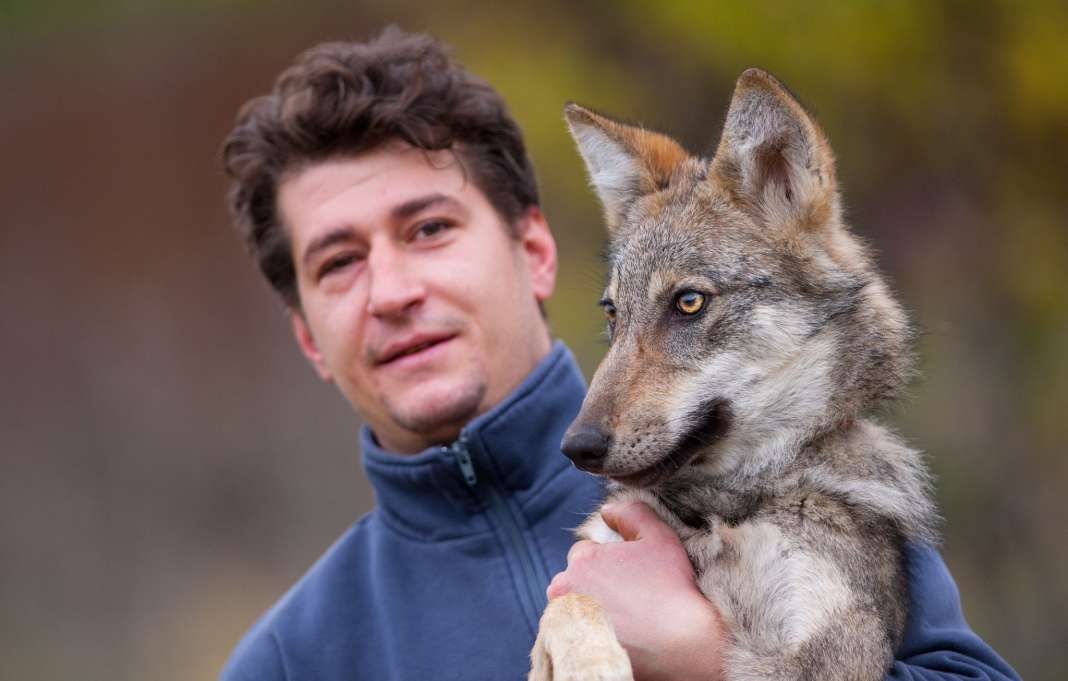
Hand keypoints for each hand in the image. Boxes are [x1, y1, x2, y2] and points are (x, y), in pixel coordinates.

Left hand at [546, 501, 726, 680]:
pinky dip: (589, 633)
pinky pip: (572, 635)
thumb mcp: (658, 537)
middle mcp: (564, 591)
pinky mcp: (569, 650)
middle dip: (594, 585)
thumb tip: (607, 511)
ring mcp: (564, 624)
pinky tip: (616, 637)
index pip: (585, 554)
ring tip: (623, 620)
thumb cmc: (672, 589)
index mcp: (581, 561)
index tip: (631, 578)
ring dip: (589, 609)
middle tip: (628, 599)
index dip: (609, 563)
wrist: (682, 646)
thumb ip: (631, 513)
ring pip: (572, 608)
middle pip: (574, 581)